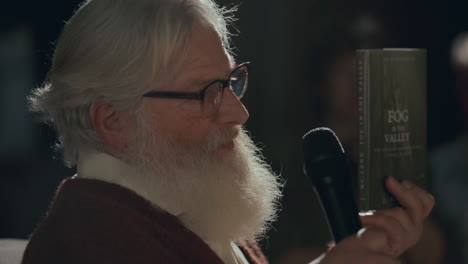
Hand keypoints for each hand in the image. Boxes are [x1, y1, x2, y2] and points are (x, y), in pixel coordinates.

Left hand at [312, 177, 434, 263]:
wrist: (356, 249)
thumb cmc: (367, 228)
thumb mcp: (379, 209)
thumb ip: (388, 197)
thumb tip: (387, 178)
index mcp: (412, 218)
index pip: (426, 202)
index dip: (416, 189)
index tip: (402, 180)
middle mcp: (415, 228)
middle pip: (419, 205)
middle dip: (402, 190)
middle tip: (387, 180)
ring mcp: (409, 237)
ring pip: (401, 213)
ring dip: (380, 209)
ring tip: (366, 212)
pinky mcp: (399, 243)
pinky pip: (391, 224)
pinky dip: (376, 219)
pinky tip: (364, 218)